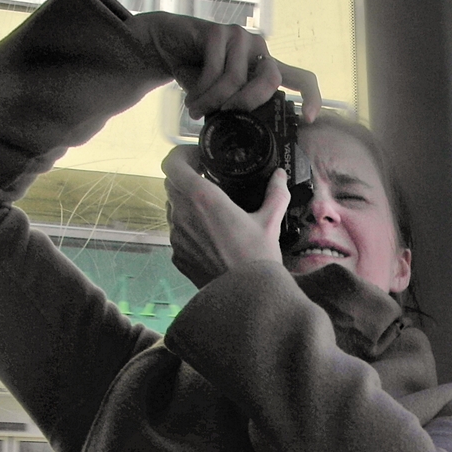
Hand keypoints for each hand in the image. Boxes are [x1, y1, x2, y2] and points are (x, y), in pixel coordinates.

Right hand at [126, 12, 320, 120]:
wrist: (168, 47)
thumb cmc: (200, 75)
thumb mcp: (226, 96)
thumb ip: (241, 109)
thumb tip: (253, 143)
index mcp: (268, 67)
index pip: (302, 79)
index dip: (311, 98)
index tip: (308, 119)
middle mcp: (260, 49)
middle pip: (270, 80)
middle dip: (247, 103)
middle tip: (224, 114)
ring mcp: (240, 37)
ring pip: (235, 79)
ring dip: (212, 102)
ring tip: (196, 110)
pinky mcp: (218, 31)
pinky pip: (213, 70)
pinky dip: (200, 91)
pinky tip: (191, 99)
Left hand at [163, 145, 287, 287]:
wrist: (245, 296)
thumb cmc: (257, 258)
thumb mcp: (270, 222)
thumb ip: (275, 193)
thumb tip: (280, 176)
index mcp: (202, 198)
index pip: (172, 162)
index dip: (181, 155)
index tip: (198, 158)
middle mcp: (182, 213)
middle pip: (172, 183)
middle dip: (187, 179)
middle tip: (208, 182)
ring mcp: (176, 235)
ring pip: (173, 208)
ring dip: (187, 204)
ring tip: (211, 213)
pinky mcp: (176, 254)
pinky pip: (177, 233)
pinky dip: (189, 229)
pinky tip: (211, 238)